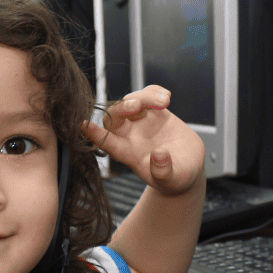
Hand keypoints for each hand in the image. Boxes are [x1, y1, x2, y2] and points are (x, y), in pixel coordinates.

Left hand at [82, 85, 205, 195]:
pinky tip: (167, 97)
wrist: (189, 165)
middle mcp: (131, 135)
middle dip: (121, 108)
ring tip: (165, 102)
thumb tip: (158, 155)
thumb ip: (164, 172)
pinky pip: (148, 94)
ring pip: (132, 101)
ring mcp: (142, 121)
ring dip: (145, 97)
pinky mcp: (155, 111)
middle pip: (115, 117)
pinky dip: (154, 91)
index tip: (84, 125)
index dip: (96, 135)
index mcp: (129, 154)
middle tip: (137, 105)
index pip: (108, 143)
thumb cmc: (177, 177)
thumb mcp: (174, 180)